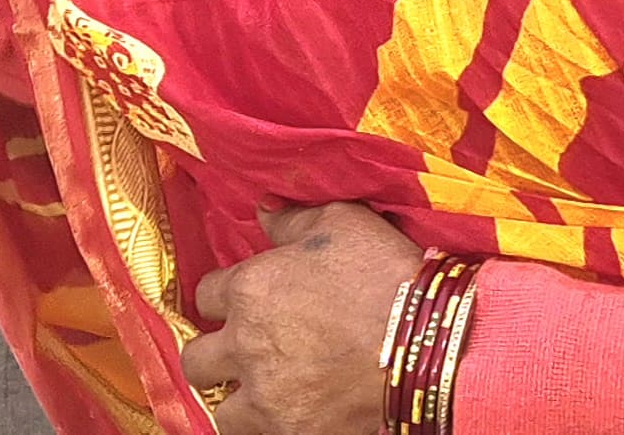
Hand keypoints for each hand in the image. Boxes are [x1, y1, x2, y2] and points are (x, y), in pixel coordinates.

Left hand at [183, 203, 423, 434]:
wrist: (426, 342)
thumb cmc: (384, 274)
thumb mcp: (341, 223)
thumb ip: (292, 220)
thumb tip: (263, 211)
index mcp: (250, 289)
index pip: (207, 295)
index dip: (224, 297)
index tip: (243, 302)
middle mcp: (246, 345)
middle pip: (197, 359)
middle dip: (212, 355)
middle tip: (238, 354)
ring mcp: (267, 396)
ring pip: (221, 411)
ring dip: (235, 401)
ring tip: (259, 395)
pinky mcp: (293, 431)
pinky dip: (268, 427)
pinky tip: (288, 414)